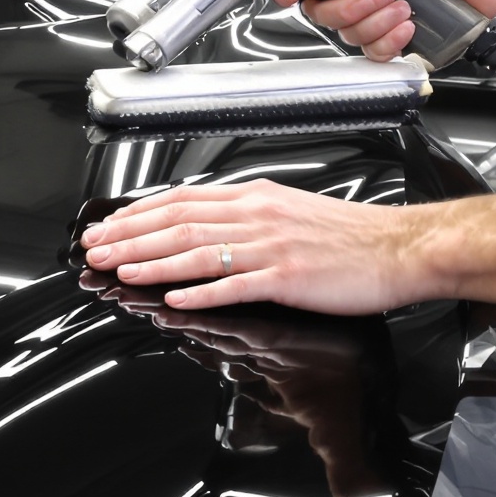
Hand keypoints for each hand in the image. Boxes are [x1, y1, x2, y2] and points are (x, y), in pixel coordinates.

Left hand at [80, 179, 439, 312]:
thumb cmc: (348, 236)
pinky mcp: (288, 276)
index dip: (136, 215)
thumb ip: (243, 218)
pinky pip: (236, 285)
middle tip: (95, 251)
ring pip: (198, 251)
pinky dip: (201, 292)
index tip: (106, 228)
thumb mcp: (288, 211)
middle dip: (129, 238)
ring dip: (152, 263)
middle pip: (178, 224)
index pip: (181, 202)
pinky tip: (174, 298)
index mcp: (254, 198)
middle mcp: (257, 217)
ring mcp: (271, 247)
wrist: (401, 247)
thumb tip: (199, 226)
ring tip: (120, 272)